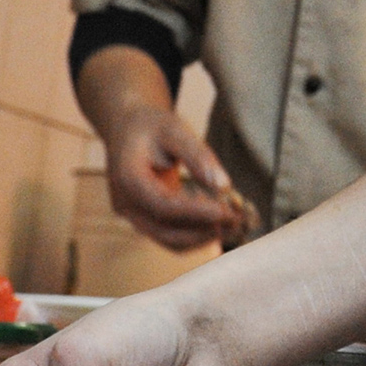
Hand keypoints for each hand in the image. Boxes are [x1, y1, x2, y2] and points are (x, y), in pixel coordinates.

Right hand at [104, 106, 252, 250]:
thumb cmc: (152, 126)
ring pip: (170, 240)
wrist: (129, 129)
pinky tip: (220, 219)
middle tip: (239, 221)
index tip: (227, 211)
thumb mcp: (174, 129)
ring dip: (203, 237)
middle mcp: (125, 203)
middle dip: (204, 231)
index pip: (163, 206)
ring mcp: (133, 215)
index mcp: (126, 178)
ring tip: (235, 222)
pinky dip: (197, 233)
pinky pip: (171, 235)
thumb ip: (197, 156)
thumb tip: (224, 186)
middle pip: (165, 231)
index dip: (197, 213)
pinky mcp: (145, 220)